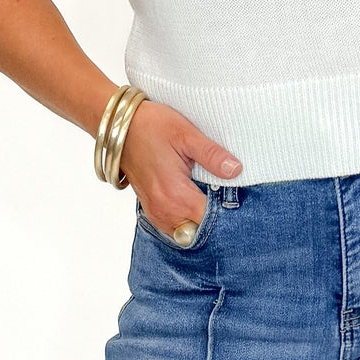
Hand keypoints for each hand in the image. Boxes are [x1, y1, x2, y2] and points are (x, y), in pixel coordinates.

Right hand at [119, 99, 241, 238]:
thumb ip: (212, 155)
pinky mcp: (151, 209)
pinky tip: (197, 203)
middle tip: (230, 201)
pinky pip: (175, 227)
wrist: (119, 127)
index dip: (229, 213)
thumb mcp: (186, 134)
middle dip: (217, 220)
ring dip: (201, 221)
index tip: (240, 202)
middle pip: (200, 230)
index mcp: (176, 194)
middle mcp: (164, 210)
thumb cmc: (151, 126)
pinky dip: (188, 220)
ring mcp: (155, 212)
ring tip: (214, 201)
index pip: (211, 219)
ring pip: (187, 233)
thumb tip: (236, 169)